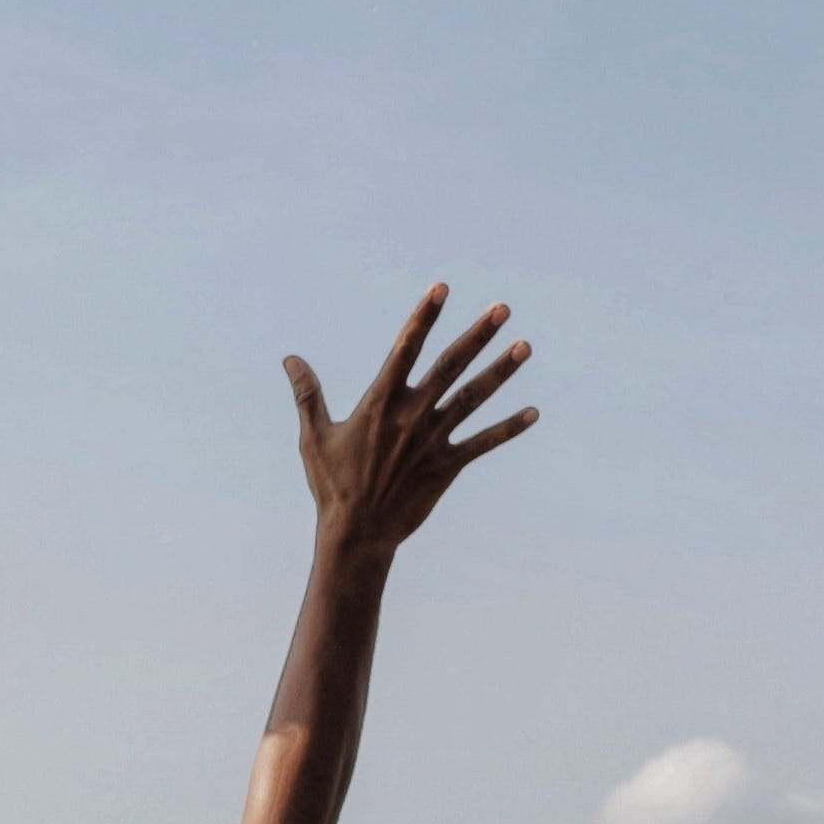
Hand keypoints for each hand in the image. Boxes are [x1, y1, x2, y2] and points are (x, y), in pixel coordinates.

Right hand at [284, 285, 536, 561]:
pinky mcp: (446, 467)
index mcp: (380, 403)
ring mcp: (432, 441)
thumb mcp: (314, 438)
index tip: (441, 288)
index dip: (424, 317)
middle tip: (503, 308)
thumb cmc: (332, 486)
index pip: (406, 349)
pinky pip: (483, 444)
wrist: (356, 535)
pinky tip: (533, 413)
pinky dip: (508, 429)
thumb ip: (308, 394)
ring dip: (500, 372)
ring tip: (525, 346)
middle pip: (451, 366)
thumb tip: (290, 359)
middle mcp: (411, 416)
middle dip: (478, 335)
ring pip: (473, 398)